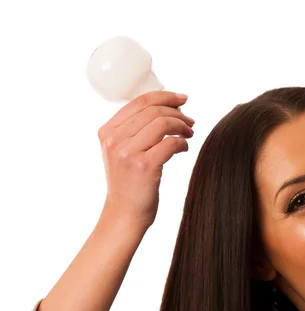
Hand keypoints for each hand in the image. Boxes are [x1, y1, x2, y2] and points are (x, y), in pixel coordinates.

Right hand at [98, 91, 194, 228]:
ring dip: (182, 126)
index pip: (139, 102)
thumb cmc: (129, 183)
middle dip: (177, 112)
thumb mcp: (121, 152)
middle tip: (190, 121)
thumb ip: (134, 130)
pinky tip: (184, 148)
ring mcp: (128, 153)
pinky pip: (171, 143)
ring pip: (163, 124)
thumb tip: (167, 108)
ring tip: (190, 133)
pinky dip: (182, 143)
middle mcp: (115, 140)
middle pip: (153, 111)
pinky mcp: (144, 166)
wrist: (124, 214)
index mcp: (107, 132)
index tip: (182, 99)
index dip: (164, 96)